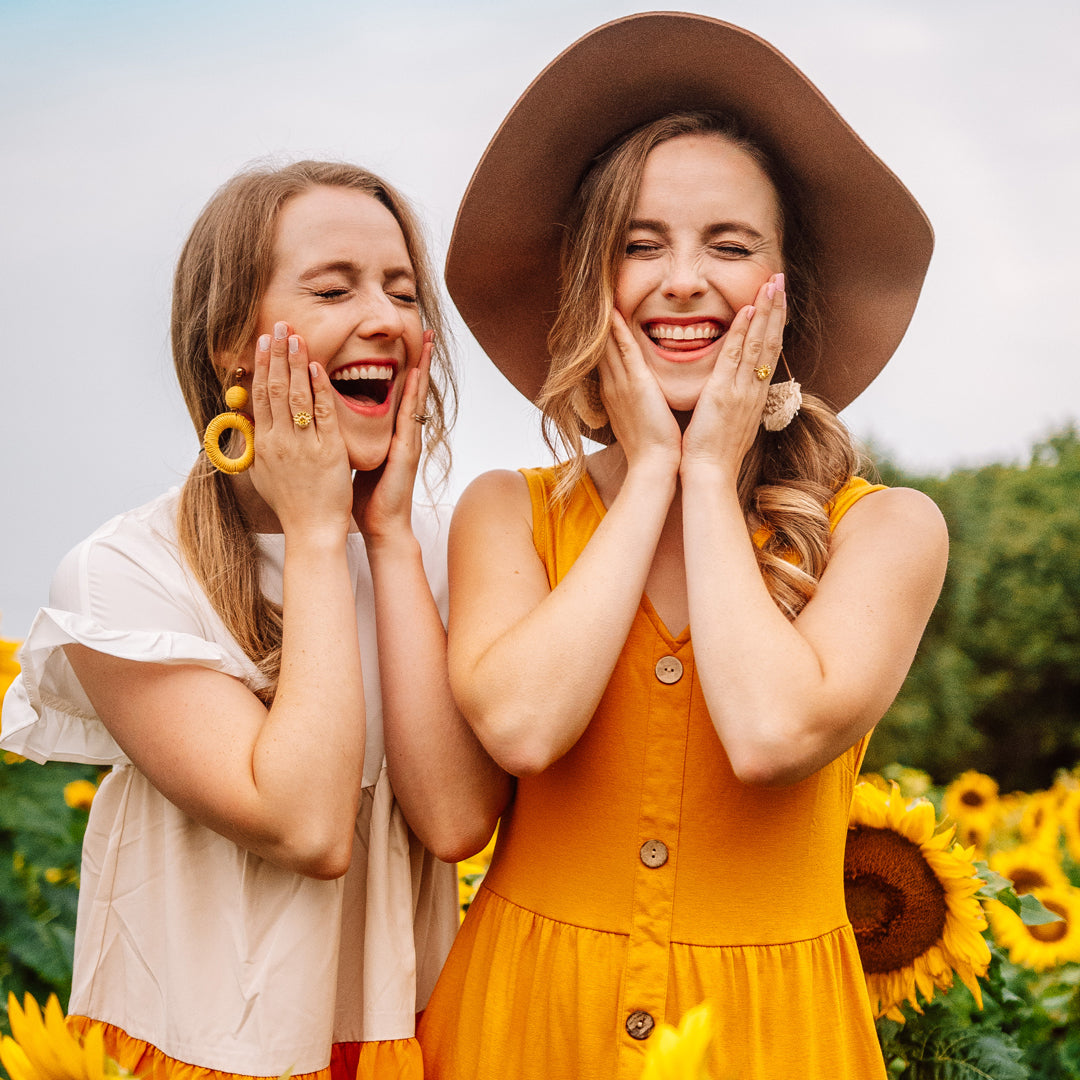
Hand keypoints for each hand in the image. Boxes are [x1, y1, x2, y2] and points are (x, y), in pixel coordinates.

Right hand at [249, 321, 352, 538]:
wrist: (312, 530)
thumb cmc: (291, 503)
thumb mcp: (262, 473)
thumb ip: (255, 444)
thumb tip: (248, 420)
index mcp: (264, 444)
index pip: (259, 395)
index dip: (261, 366)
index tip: (263, 342)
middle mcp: (280, 441)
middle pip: (275, 388)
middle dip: (277, 354)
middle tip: (280, 326)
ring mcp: (303, 445)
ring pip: (296, 395)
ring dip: (296, 363)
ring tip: (296, 336)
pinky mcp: (328, 451)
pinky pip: (321, 413)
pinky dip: (318, 388)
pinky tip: (317, 367)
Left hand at [353, 330, 432, 542]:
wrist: (381, 526)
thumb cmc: (364, 498)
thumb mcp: (351, 459)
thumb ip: (345, 438)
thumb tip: (325, 422)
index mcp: (388, 434)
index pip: (393, 392)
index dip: (398, 367)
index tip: (402, 341)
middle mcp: (402, 432)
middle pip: (411, 387)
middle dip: (418, 357)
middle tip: (423, 328)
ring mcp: (409, 439)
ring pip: (416, 395)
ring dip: (423, 366)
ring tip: (427, 339)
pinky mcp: (408, 449)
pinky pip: (410, 414)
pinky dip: (414, 392)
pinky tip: (417, 373)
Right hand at [600, 310, 681, 476]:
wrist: (655, 464)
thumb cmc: (653, 448)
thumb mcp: (641, 423)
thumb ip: (639, 406)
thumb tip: (645, 400)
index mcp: (614, 395)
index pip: (605, 360)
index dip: (601, 339)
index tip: (600, 320)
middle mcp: (612, 386)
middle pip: (600, 348)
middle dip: (597, 324)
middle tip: (593, 298)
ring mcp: (621, 384)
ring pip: (609, 344)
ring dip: (605, 320)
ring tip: (601, 296)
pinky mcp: (635, 383)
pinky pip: (624, 349)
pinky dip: (618, 329)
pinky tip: (615, 311)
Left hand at [681, 273, 785, 478]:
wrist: (710, 476)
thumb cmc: (715, 455)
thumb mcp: (731, 424)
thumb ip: (734, 404)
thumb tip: (734, 393)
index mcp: (755, 396)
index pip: (769, 352)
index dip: (774, 325)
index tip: (777, 300)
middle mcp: (754, 390)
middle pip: (771, 341)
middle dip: (776, 309)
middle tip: (780, 279)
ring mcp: (742, 391)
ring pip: (760, 344)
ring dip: (766, 312)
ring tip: (772, 284)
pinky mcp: (724, 394)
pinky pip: (736, 358)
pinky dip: (743, 334)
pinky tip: (747, 311)